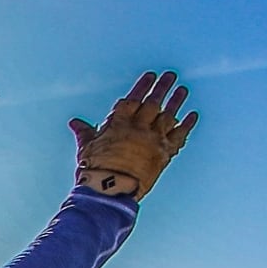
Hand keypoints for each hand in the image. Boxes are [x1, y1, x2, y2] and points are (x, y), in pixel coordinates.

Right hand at [69, 71, 197, 199]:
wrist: (110, 192)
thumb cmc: (95, 171)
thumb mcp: (87, 148)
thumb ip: (85, 132)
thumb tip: (74, 122)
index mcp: (119, 124)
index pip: (134, 99)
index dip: (143, 86)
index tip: (151, 75)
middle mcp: (138, 128)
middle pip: (153, 103)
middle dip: (163, 87)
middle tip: (171, 76)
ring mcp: (153, 140)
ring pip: (168, 115)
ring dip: (176, 101)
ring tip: (182, 90)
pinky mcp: (163, 154)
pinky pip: (179, 136)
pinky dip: (187, 125)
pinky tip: (192, 115)